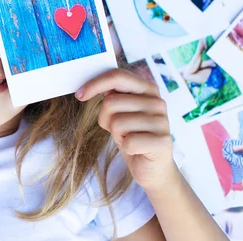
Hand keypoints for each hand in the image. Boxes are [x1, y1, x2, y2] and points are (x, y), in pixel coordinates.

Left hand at [75, 69, 175, 191]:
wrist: (152, 167)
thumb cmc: (132, 134)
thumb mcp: (119, 111)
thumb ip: (112, 95)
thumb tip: (88, 86)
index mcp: (147, 88)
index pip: (117, 76)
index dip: (95, 84)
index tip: (79, 95)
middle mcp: (157, 101)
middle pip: (111, 101)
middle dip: (105, 118)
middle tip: (118, 129)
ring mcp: (162, 121)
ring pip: (117, 123)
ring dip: (116, 135)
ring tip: (129, 138)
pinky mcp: (162, 142)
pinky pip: (128, 142)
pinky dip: (126, 148)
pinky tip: (136, 149)